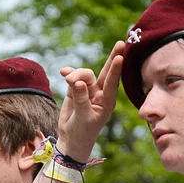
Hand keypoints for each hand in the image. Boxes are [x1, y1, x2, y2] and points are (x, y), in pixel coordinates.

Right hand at [57, 40, 124, 161]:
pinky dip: (69, 73)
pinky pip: (74, 77)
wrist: (71, 139)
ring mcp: (88, 91)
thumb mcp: (83, 117)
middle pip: (107, 71)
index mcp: (107, 101)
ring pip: (84, 74)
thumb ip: (81, 99)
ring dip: (76, 74)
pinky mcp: (76, 90)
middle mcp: (100, 93)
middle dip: (113, 57)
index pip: (112, 82)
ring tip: (67, 79)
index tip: (120, 57)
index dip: (116, 69)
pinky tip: (63, 72)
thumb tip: (78, 81)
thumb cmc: (82, 132)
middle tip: (121, 42)